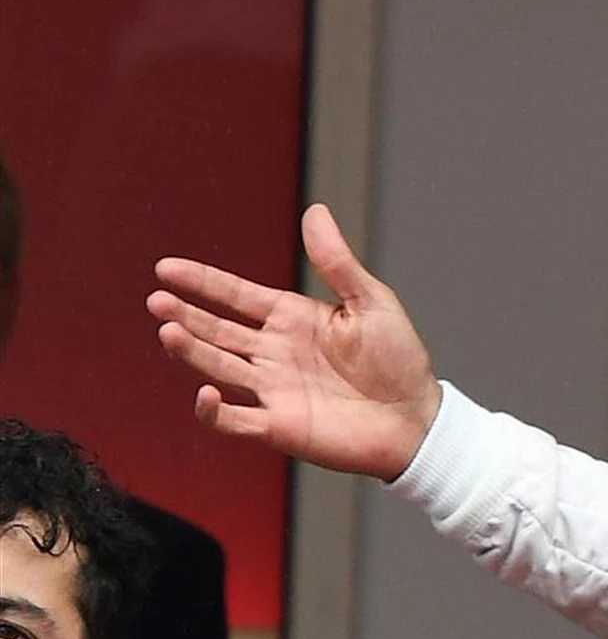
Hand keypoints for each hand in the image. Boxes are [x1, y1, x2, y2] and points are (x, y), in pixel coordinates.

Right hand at [147, 204, 442, 479]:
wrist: (418, 420)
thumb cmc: (399, 361)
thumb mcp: (371, 302)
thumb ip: (337, 262)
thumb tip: (316, 212)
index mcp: (292, 319)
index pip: (235, 296)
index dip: (201, 282)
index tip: (166, 268)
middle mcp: (274, 352)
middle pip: (217, 330)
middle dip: (185, 314)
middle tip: (158, 300)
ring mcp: (273, 389)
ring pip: (218, 367)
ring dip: (192, 352)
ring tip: (169, 331)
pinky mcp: (279, 426)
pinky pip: (235, 420)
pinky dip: (215, 412)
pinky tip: (205, 392)